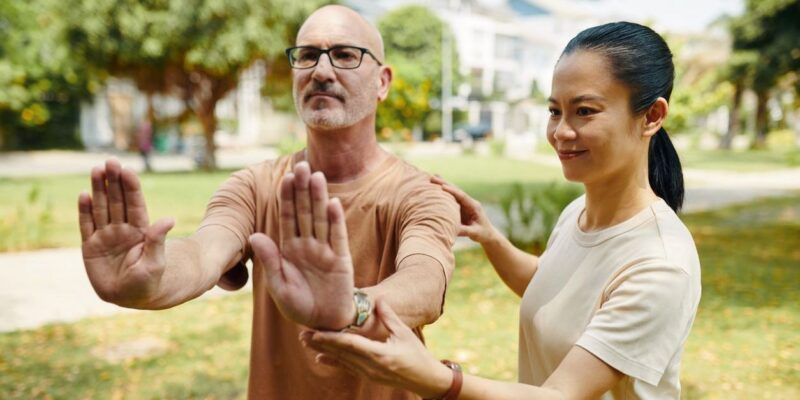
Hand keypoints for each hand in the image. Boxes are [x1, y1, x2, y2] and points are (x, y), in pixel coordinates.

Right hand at [78, 160, 173, 306]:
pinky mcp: (90, 246)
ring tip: (96, 170)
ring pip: (101, 208)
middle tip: (110, 161)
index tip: (128, 170)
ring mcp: (106, 236)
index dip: (131, 187)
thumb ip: (157, 241)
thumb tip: (169, 219)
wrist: (130, 297)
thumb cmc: (148, 281)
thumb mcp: (155, 263)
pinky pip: (87, 225)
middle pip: (117, 200)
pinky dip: (84, 211)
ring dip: (98, 190)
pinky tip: (83, 195)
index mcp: (140, 230)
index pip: (135, 204)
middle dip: (114, 181)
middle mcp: (122, 229)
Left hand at [250, 161, 355, 329]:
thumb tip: (253, 235)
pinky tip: (334, 203)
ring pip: (321, 219)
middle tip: (301, 165)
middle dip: (302, 189)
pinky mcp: (341, 260)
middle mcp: (307, 245)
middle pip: (305, 212)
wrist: (322, 323)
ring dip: (319, 198)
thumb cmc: (298, 305)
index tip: (284, 178)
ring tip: (317, 176)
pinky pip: (338, 237)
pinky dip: (336, 221)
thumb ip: (269, 260)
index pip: (287, 218)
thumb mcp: (278, 285)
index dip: (286, 198)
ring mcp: (325, 250)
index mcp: (289, 249)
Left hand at [301, 300, 451, 398]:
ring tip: (306, 342)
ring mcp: (368, 373)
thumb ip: (389, 317)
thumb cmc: (417, 354)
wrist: (425, 379)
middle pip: (341, 353)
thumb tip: (378, 300)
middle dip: (321, 343)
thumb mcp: (404, 333)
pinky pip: (347, 367)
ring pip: (341, 360)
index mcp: (380, 355)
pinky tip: (320, 357)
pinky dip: (333, 361)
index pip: (351, 345)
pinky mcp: (368, 376)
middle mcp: (370, 366)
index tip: (316, 332)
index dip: (332, 338)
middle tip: (303, 334)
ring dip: (323, 350)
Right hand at [431, 175, 497, 243]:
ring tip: (431, 178)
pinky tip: (435, 187)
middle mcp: (469, 202)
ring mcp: (464, 203)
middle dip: (444, 183)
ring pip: (453, 192)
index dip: (452, 191)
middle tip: (432, 178)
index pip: (462, 197)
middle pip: (456, 190)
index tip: (442, 187)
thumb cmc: (483, 233)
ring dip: (443, 184)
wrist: (488, 233)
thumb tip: (451, 229)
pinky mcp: (460, 206)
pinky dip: (443, 192)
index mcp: (474, 206)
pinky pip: (451, 197)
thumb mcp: (475, 233)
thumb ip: (465, 231)